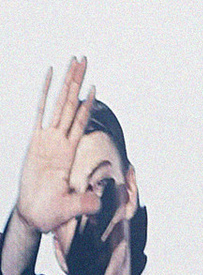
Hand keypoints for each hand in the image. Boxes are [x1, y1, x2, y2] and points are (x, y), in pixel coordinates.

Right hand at [17, 61, 90, 245]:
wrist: (34, 215)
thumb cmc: (52, 212)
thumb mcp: (70, 209)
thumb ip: (83, 205)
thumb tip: (97, 205)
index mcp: (69, 152)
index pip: (81, 122)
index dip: (88, 105)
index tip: (95, 85)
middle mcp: (60, 141)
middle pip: (71, 105)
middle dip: (78, 82)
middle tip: (84, 59)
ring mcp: (46, 139)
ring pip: (57, 104)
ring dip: (65, 82)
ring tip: (72, 61)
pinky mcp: (33, 142)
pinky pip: (39, 113)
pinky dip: (44, 93)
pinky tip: (48, 76)